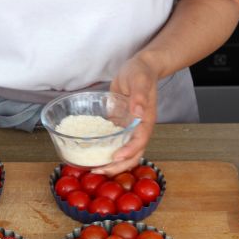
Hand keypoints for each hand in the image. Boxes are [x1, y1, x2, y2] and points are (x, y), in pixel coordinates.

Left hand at [93, 55, 158, 175]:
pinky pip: (114, 143)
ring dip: (111, 164)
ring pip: (122, 152)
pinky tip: (92, 156)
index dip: (129, 152)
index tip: (116, 157)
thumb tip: (138, 111)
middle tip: (99, 170)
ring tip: (94, 168)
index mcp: (146, 121)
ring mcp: (129, 129)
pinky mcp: (119, 126)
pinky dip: (105, 152)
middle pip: (132, 155)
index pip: (139, 142)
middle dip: (117, 166)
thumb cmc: (141, 73)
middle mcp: (138, 129)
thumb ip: (139, 95)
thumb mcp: (140, 80)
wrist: (139, 68)